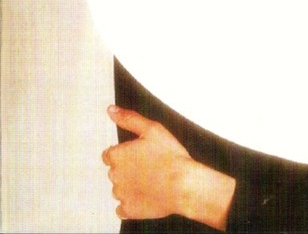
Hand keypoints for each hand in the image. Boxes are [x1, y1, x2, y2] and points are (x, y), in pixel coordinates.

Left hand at [102, 105, 234, 229]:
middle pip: (115, 170)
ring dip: (130, 184)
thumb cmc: (170, 156)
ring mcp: (121, 194)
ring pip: (120, 187)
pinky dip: (132, 202)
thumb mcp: (152, 129)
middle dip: (128, 167)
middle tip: (149, 164)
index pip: (110, 154)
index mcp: (117, 155)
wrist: (183, 184)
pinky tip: (146, 194)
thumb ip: (129, 118)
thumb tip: (112, 110)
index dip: (125, 152)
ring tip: (151, 179)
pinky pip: (123, 207)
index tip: (139, 153)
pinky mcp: (128, 209)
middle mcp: (115, 175)